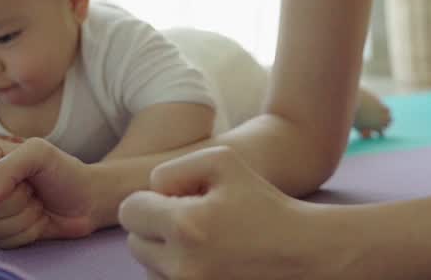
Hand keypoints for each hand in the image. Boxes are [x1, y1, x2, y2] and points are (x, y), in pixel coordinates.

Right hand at [0, 137, 96, 246]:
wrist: (87, 199)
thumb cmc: (63, 171)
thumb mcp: (37, 154)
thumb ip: (4, 171)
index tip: (20, 180)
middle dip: (13, 202)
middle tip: (33, 190)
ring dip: (22, 218)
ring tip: (37, 203)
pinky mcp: (2, 232)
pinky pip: (0, 243)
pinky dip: (25, 233)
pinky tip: (37, 219)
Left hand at [119, 147, 334, 279]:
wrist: (301, 251)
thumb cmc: (262, 202)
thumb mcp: (223, 162)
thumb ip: (174, 168)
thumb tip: (152, 193)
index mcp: (185, 225)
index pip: (129, 211)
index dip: (150, 199)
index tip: (178, 199)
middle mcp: (183, 266)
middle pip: (134, 242)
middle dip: (156, 227)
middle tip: (192, 218)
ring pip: (148, 268)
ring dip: (165, 253)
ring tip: (203, 241)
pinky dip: (179, 272)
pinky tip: (207, 259)